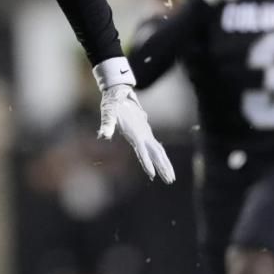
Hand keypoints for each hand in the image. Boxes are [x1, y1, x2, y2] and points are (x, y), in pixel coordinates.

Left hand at [92, 57, 174, 182]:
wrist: (120, 92)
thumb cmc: (113, 104)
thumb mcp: (108, 113)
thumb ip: (107, 124)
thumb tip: (102, 135)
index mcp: (135, 132)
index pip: (142, 150)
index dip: (147, 162)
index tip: (151, 175)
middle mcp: (144, 134)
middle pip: (157, 153)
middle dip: (164, 167)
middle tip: (170, 181)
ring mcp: (146, 133)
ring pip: (159, 151)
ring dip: (165, 164)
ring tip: (171, 178)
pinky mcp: (146, 133)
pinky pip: (156, 148)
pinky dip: (161, 158)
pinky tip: (164, 165)